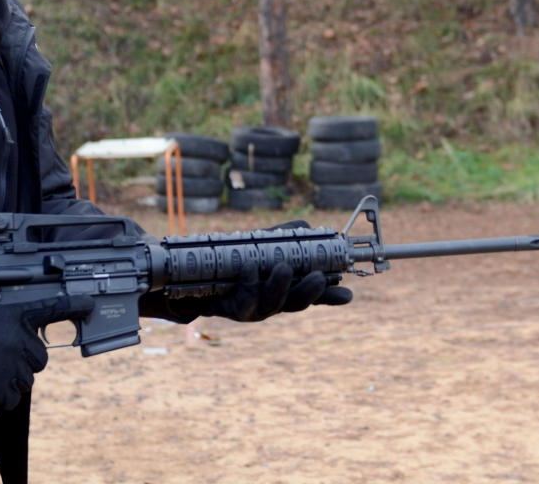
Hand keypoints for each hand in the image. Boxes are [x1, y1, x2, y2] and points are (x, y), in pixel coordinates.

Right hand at [0, 294, 93, 410]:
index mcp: (15, 318)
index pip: (51, 309)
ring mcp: (13, 367)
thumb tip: (10, 335)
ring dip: (11, 382)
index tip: (88, 305)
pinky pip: (10, 400)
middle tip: (3, 361)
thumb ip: (2, 324)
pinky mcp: (2, 389)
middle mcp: (20, 341)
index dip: (73, 306)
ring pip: (26, 382)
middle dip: (26, 363)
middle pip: (40, 359)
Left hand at [162, 219, 352, 322]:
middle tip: (320, 277)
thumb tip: (308, 229)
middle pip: (295, 304)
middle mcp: (269, 302)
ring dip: (280, 287)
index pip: (310, 295)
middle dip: (309, 292)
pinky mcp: (228, 308)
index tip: (348, 295)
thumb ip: (286, 238)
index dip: (330, 297)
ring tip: (285, 268)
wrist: (190, 275)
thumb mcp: (262, 245)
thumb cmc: (232, 259)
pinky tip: (250, 268)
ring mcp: (249, 308)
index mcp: (282, 290)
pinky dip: (249, 284)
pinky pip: (241, 300)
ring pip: (270, 304)